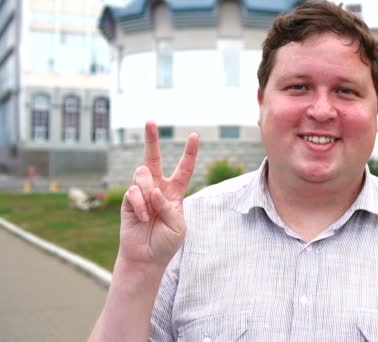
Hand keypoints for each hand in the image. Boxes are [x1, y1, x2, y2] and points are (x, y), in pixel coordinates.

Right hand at [119, 121, 198, 268]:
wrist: (147, 257)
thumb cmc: (166, 242)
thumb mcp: (178, 226)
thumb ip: (170, 207)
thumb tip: (154, 191)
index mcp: (175, 193)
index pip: (184, 169)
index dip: (189, 153)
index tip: (194, 135)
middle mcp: (157, 188)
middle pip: (153, 158)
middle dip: (151, 139)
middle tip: (150, 120)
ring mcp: (141, 193)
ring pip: (143, 174)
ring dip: (148, 192)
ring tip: (150, 213)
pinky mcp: (128, 201)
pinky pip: (134, 192)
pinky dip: (141, 205)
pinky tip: (143, 218)